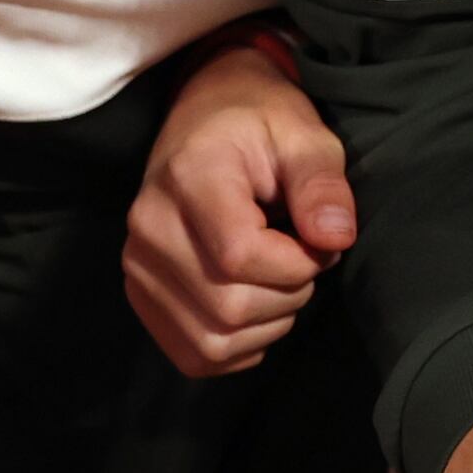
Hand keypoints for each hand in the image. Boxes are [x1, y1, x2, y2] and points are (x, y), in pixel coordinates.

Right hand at [124, 42, 356, 373]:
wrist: (206, 117)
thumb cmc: (259, 123)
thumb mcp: (304, 134)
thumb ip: (322, 184)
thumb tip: (335, 240)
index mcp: (188, 177)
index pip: (240, 256)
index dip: (297, 263)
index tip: (318, 240)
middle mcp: (149, 226)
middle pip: (229, 308)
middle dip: (288, 295)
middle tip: (301, 256)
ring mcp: (138, 265)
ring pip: (213, 341)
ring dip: (266, 324)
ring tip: (277, 277)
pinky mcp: (141, 294)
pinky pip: (196, 355)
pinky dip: (239, 345)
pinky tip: (254, 301)